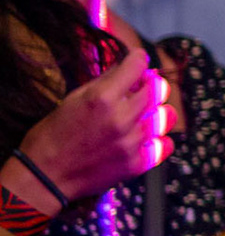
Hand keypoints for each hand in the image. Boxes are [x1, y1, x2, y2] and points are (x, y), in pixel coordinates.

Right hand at [16, 48, 176, 200]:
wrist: (46, 176)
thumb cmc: (53, 135)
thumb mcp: (72, 99)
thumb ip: (103, 82)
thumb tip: (124, 67)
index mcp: (102, 98)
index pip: (136, 67)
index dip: (139, 59)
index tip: (139, 60)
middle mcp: (122, 118)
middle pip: (158, 90)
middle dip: (153, 83)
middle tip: (145, 85)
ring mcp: (132, 142)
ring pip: (167, 117)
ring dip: (159, 110)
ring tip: (146, 113)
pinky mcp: (137, 163)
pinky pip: (165, 145)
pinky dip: (160, 139)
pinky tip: (149, 136)